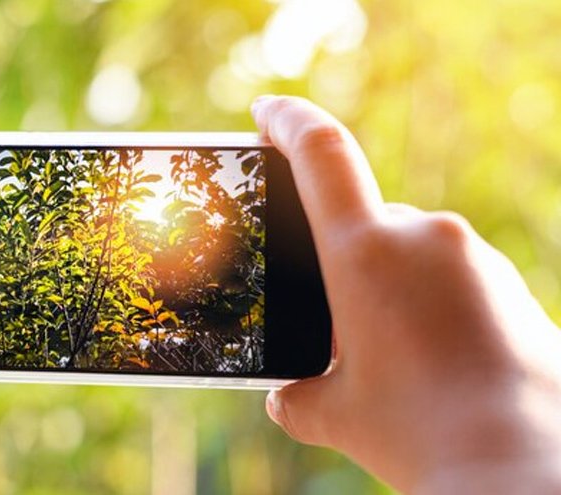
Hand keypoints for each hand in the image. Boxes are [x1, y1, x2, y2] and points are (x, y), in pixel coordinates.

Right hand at [252, 96, 560, 492]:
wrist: (522, 466)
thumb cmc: (419, 432)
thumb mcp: (337, 415)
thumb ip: (300, 396)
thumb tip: (287, 398)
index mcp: (365, 252)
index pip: (320, 152)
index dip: (287, 120)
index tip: (265, 112)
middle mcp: (424, 238)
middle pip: (367, 223)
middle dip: (346, 264)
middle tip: (340, 322)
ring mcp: (474, 259)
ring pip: (412, 254)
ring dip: (391, 290)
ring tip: (389, 357)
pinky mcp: (510, 286)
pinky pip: (453, 279)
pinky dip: (432, 307)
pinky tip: (432, 362)